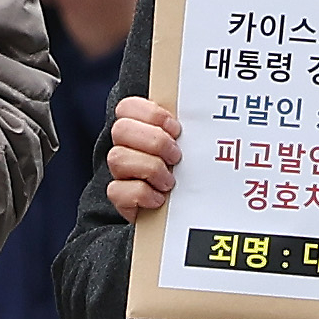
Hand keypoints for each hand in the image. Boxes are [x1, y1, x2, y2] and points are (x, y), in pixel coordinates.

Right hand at [105, 95, 180, 218]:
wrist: (187, 211)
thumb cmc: (190, 173)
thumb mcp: (190, 146)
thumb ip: (187, 130)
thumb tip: (201, 118)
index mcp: (141, 128)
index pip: (127, 107)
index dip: (151, 114)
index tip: (175, 129)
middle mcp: (126, 147)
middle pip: (121, 129)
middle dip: (154, 141)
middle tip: (176, 156)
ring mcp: (120, 172)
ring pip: (118, 158)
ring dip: (150, 168)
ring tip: (169, 180)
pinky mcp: (120, 197)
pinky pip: (117, 190)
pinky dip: (141, 194)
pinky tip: (158, 198)